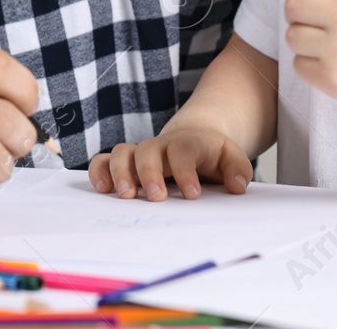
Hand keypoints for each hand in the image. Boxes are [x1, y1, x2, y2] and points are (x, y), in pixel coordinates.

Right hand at [88, 127, 252, 200]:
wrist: (194, 138)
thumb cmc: (211, 154)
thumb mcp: (231, 157)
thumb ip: (237, 169)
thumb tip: (237, 186)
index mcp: (187, 143)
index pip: (184, 151)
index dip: (186, 171)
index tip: (192, 195)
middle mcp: (159, 146)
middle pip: (147, 150)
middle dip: (149, 173)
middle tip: (156, 198)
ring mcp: (139, 153)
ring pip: (121, 152)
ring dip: (120, 173)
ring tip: (126, 196)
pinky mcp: (124, 163)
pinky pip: (103, 161)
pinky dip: (99, 172)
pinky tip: (103, 190)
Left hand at [284, 0, 336, 113]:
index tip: (317, 1)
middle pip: (292, 4)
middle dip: (299, 15)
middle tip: (316, 25)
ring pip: (291, 36)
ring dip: (304, 43)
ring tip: (328, 48)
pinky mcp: (330, 76)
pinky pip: (297, 64)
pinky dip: (310, 66)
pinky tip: (333, 66)